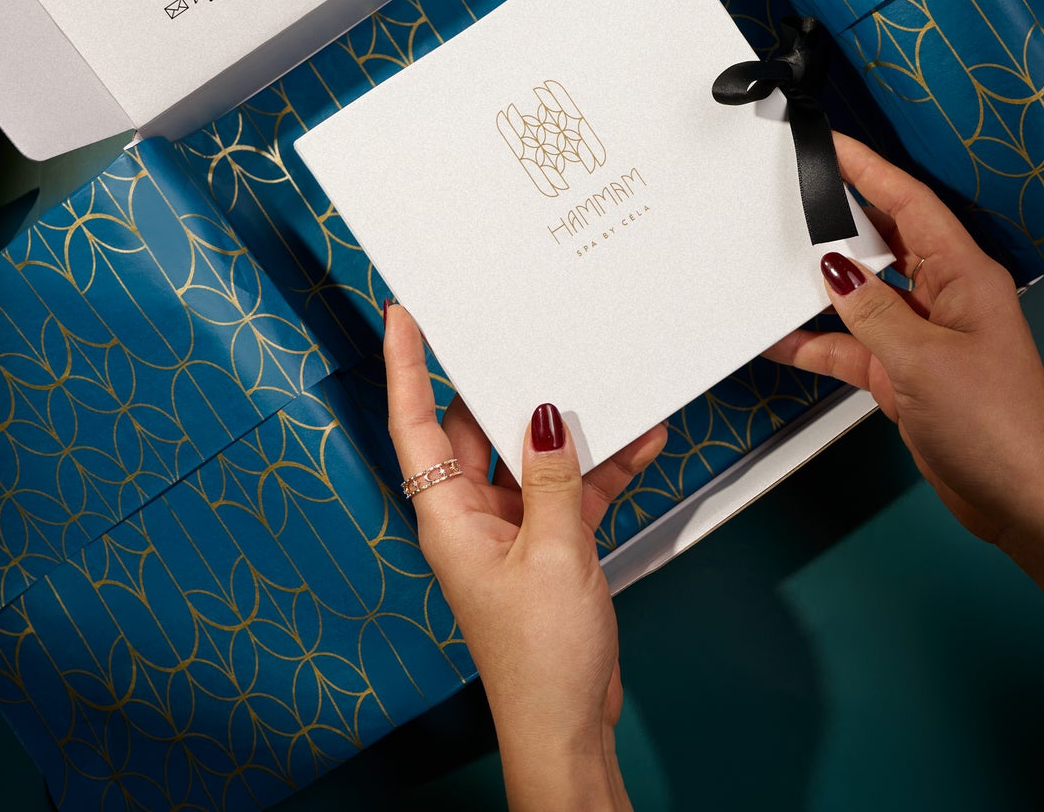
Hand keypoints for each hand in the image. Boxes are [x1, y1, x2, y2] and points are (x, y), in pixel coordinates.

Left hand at [383, 303, 665, 809]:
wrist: (568, 727)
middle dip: (507, 386)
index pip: (415, 424)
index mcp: (449, 517)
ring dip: (568, 431)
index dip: (407, 367)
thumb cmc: (541, 660)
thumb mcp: (554, 554)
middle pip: (477, 431)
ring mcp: (511, 533)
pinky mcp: (549, 549)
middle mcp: (472, 518)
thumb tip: (542, 416)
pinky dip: (602, 469)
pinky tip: (639, 442)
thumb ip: (552, 480)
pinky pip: (569, 492)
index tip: (403, 316)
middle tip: (526, 331)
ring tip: (602, 384)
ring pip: (531, 459)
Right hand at [765, 134, 1043, 548]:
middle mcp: (948, 299)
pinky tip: (786, 343)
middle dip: (842, 221)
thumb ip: (871, 311)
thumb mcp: (923, 360)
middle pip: (887, 243)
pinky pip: (858, 346)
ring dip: (825, 290)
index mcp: (966, 277)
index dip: (870, 170)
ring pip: (867, 297)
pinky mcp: (912, 377)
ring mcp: (929, 339)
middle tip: (795, 198)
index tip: (831, 143)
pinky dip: (823, 345)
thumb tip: (834, 270)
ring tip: (776, 268)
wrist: (1022, 501)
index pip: (911, 204)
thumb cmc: (1001, 428)